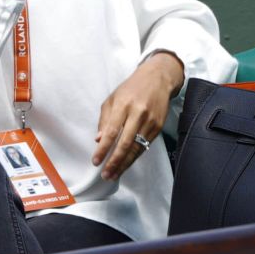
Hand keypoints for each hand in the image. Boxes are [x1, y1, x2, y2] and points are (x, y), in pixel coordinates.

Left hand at [92, 51, 183, 179]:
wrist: (157, 79)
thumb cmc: (131, 88)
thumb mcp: (113, 98)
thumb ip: (105, 119)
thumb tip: (98, 139)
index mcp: (123, 105)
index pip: (112, 132)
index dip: (103, 149)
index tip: (96, 161)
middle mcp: (138, 114)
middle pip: (125, 143)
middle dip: (114, 162)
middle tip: (105, 174)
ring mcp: (150, 121)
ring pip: (136, 148)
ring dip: (124, 164)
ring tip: (114, 174)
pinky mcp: (158, 127)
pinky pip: (145, 146)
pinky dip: (134, 157)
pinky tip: (126, 164)